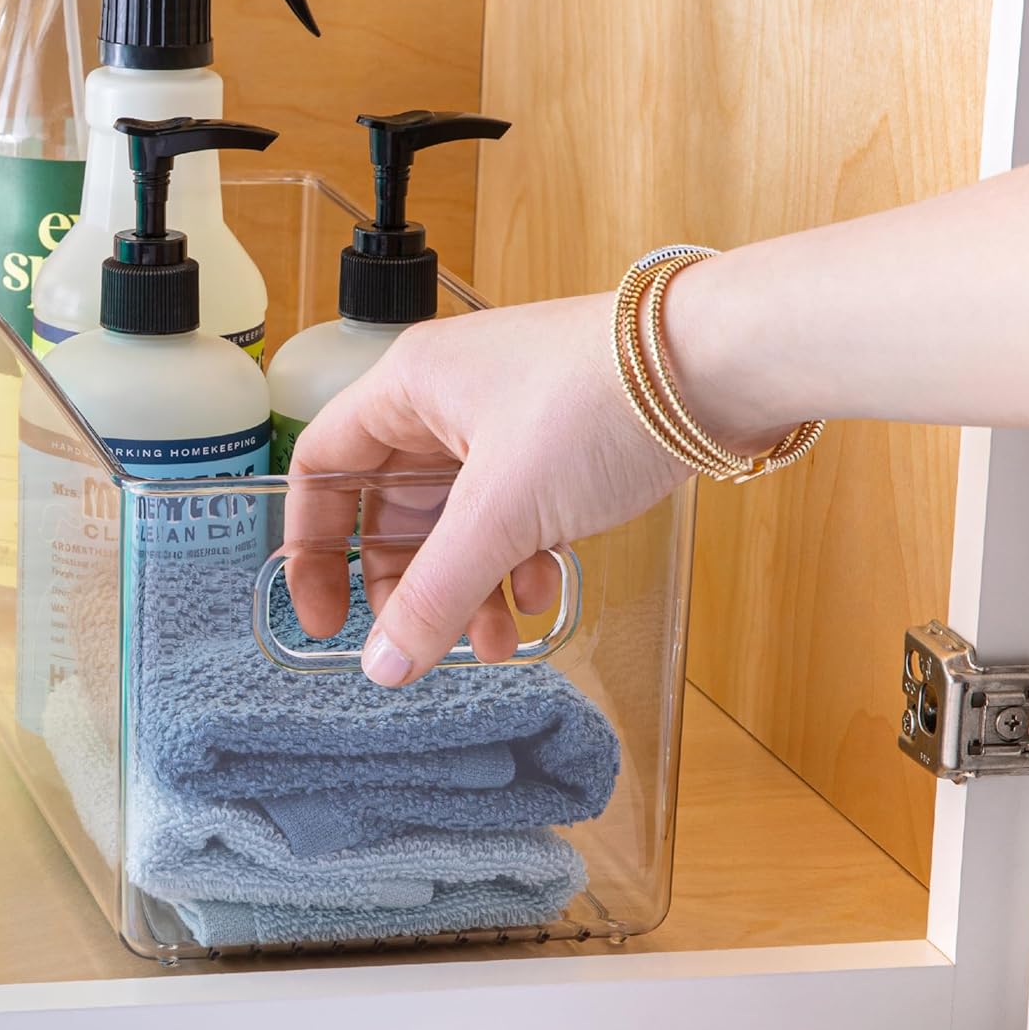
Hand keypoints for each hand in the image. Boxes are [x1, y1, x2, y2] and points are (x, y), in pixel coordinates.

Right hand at [283, 293, 693, 685]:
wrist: (717, 365)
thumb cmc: (599, 403)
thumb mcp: (504, 511)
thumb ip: (437, 593)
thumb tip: (384, 664)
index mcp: (408, 389)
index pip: (323, 467)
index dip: (311, 545)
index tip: (324, 616)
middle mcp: (447, 399)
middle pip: (394, 508)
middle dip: (411, 585)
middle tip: (424, 644)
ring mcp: (504, 418)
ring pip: (460, 519)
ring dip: (472, 586)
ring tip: (498, 643)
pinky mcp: (556, 439)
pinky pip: (514, 511)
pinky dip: (520, 559)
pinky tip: (546, 594)